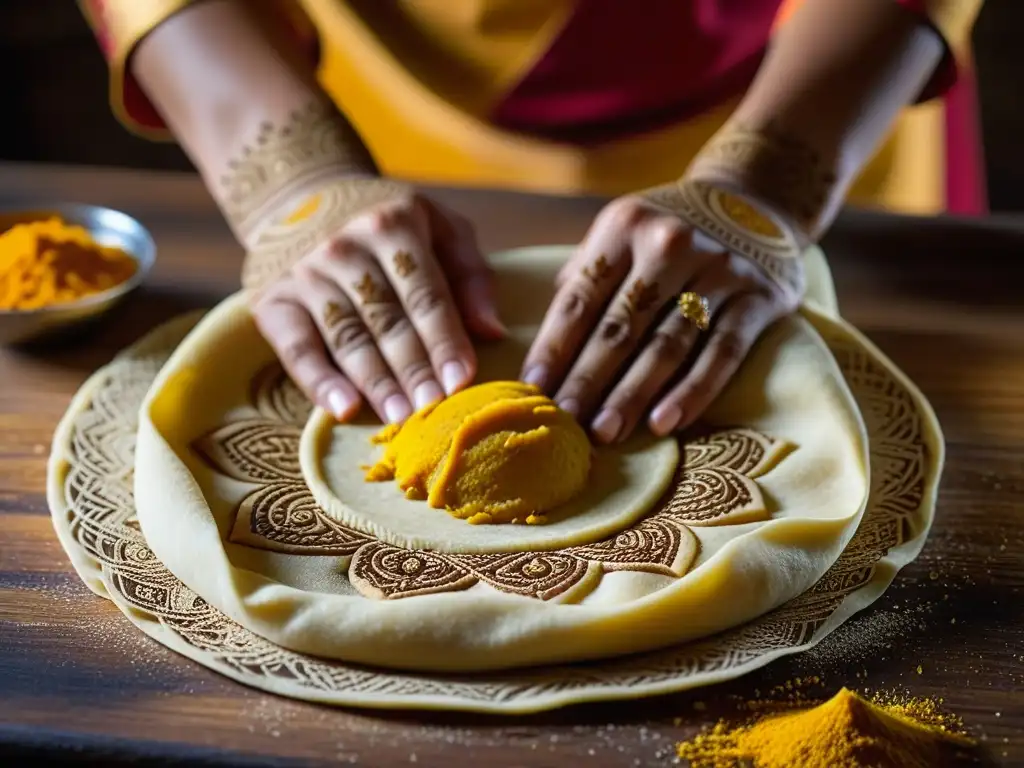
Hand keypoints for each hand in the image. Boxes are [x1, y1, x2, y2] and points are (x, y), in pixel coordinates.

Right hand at [251, 190, 504, 423]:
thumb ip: (470, 274)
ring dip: (375, 382)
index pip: (424, 294)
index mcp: (393, 226)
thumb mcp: (438, 227)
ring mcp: (305, 274)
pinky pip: (296, 349)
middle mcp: (345, 247)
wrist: (299, 197)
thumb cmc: (386, 224)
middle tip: (433, 409)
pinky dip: (318, 381)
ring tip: (400, 417)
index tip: (462, 380)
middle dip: (413, 369)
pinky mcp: (273, 301)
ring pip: (347, 338)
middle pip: (386, 320)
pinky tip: (343, 409)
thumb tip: (492, 330)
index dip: (444, 340)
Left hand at [521, 195, 799, 443]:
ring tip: (606, 431)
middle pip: (619, 327)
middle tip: (565, 422)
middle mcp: (670, 243)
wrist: (756, 199)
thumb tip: (546, 341)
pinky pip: (722, 353)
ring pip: (667, 345)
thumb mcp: (622, 231)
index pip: (579, 299)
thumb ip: (585, 276)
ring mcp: (718, 270)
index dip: (553, 348)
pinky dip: (692, 392)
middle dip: (587, 380)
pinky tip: (665, 423)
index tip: (533, 390)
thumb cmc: (667, 231)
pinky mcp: (758, 297)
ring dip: (632, 394)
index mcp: (624, 226)